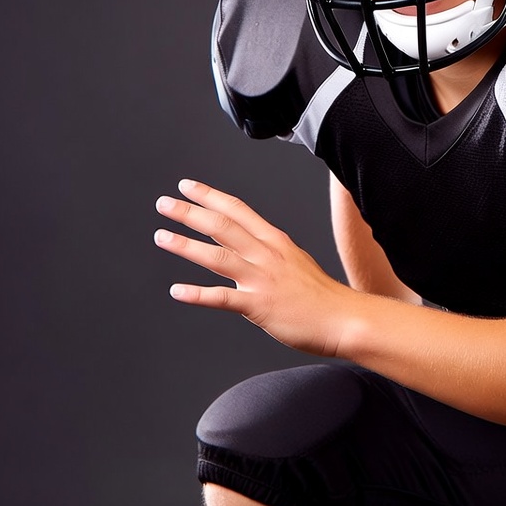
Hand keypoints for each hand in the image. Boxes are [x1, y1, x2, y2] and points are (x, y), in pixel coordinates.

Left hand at [154, 179, 357, 356]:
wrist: (344, 318)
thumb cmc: (321, 295)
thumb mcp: (296, 260)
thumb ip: (270, 253)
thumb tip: (250, 247)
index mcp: (275, 241)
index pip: (238, 210)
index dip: (210, 196)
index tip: (187, 186)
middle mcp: (266, 254)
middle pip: (223, 226)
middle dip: (190, 212)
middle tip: (164, 203)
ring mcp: (262, 279)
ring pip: (218, 256)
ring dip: (186, 245)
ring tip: (162, 236)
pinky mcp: (259, 306)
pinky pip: (222, 298)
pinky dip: (197, 294)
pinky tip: (177, 290)